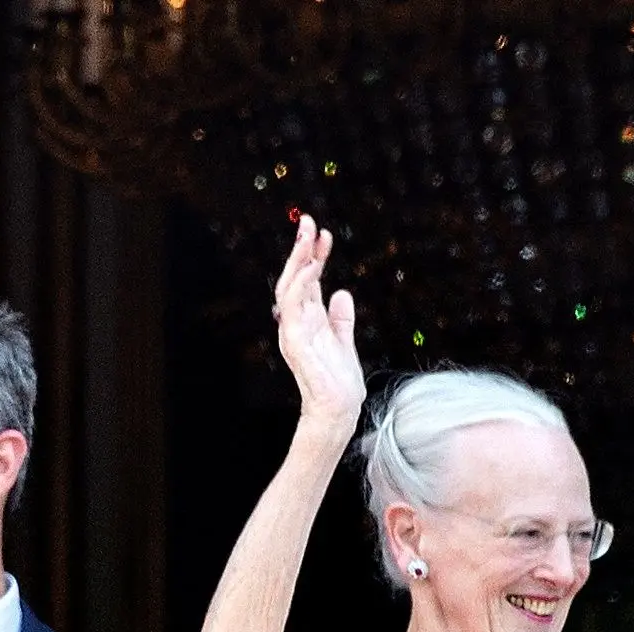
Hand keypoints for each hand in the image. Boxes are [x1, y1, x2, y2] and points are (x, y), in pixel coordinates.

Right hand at [272, 213, 364, 438]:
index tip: (325, 234)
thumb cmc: (340, 381)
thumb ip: (342, 318)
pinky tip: (312, 267)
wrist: (339, 408)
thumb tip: (342, 292)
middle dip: (300, 248)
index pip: (309, 280)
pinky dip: (300, 284)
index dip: (316, 256)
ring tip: (309, 236)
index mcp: (309, 319)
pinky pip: (292, 306)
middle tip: (308, 221)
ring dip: (298, 259)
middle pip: (294, 277)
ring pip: (288, 286)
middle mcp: (297, 321)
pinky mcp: (294, 340)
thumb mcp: (345, 340)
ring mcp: (293, 330)